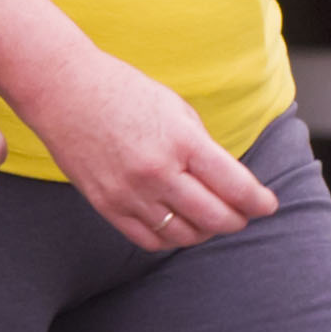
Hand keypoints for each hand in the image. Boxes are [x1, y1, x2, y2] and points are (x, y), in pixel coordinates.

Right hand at [9, 46, 277, 254]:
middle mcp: (157, 172)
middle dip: (236, 220)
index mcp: (182, 141)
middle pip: (214, 217)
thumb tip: (228, 181)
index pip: (235, 186)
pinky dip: (170, 238)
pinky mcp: (106, 205)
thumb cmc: (123, 92)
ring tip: (209, 219)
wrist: (63, 91)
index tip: (267, 205)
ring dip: (204, 231)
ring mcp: (129, 192)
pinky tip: (177, 225)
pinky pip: (148, 239)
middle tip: (242, 215)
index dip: (259, 202)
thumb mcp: (176, 109)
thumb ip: (202, 147)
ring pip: (183, 234)